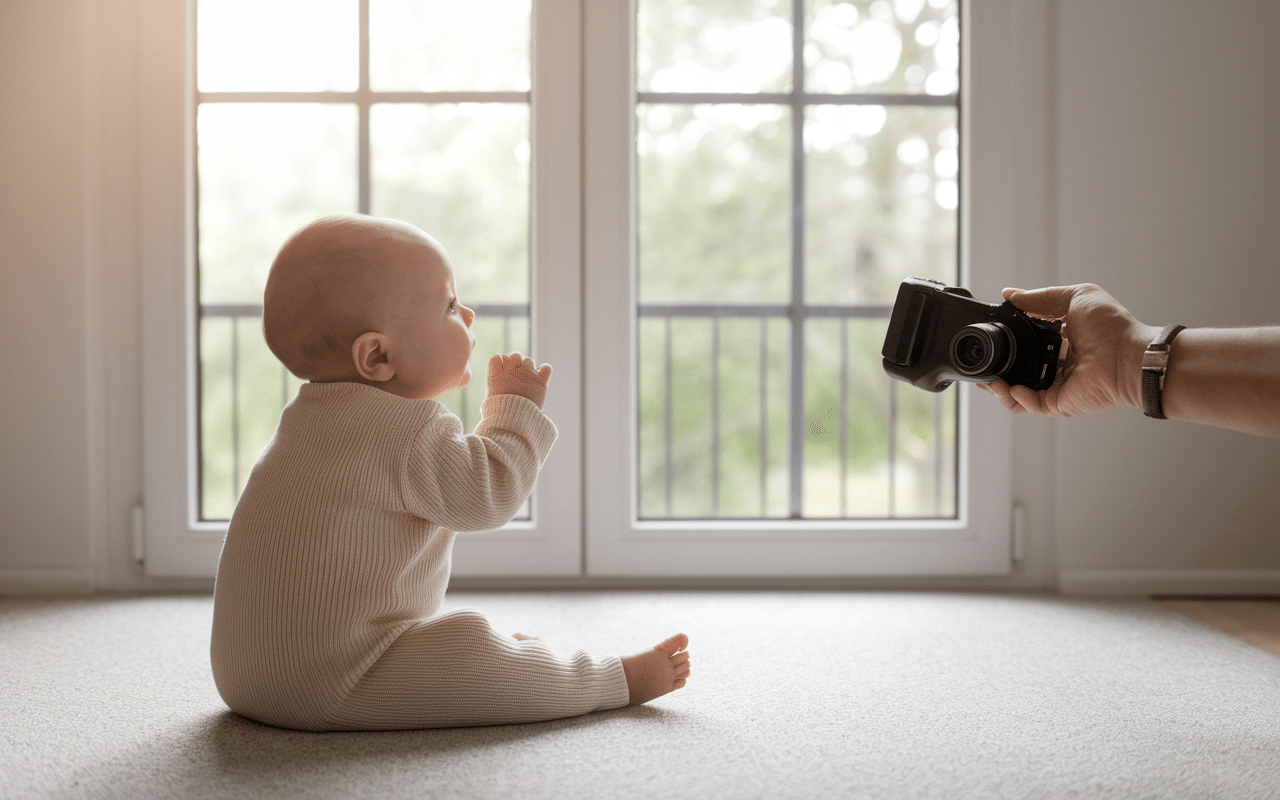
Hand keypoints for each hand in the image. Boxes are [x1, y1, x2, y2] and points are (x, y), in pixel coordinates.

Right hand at [486, 352, 552, 408]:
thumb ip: (493, 388)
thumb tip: (495, 387)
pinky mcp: (541, 381)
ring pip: (529, 360)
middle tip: (515, 374)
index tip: (502, 370)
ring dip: (528, 367)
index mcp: (496, 375)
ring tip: (526, 379)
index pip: (497, 357)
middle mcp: (512, 371)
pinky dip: (544, 370)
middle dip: (515, 362)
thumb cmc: (499, 413)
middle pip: (515, 355)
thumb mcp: (489, 400)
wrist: (513, 421)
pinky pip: (546, 368)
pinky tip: (540, 377)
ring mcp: (527, 374)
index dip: (500, 362)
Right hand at [980, 284, 1156, 417]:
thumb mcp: (1074, 297)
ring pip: (1018, 391)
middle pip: (1018, 368)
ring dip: (999, 388)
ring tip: (988, 381)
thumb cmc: (1113, 326)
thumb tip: (1010, 294)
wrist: (1130, 356)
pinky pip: (1028, 404)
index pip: (1026, 341)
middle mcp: (1057, 363)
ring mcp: (1057, 385)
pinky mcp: (1059, 403)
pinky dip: (1014, 399)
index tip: (992, 336)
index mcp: (1061, 338)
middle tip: (983, 364)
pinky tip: (1009, 388)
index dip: (1007, 340)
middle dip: (997, 369)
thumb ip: (1040, 297)